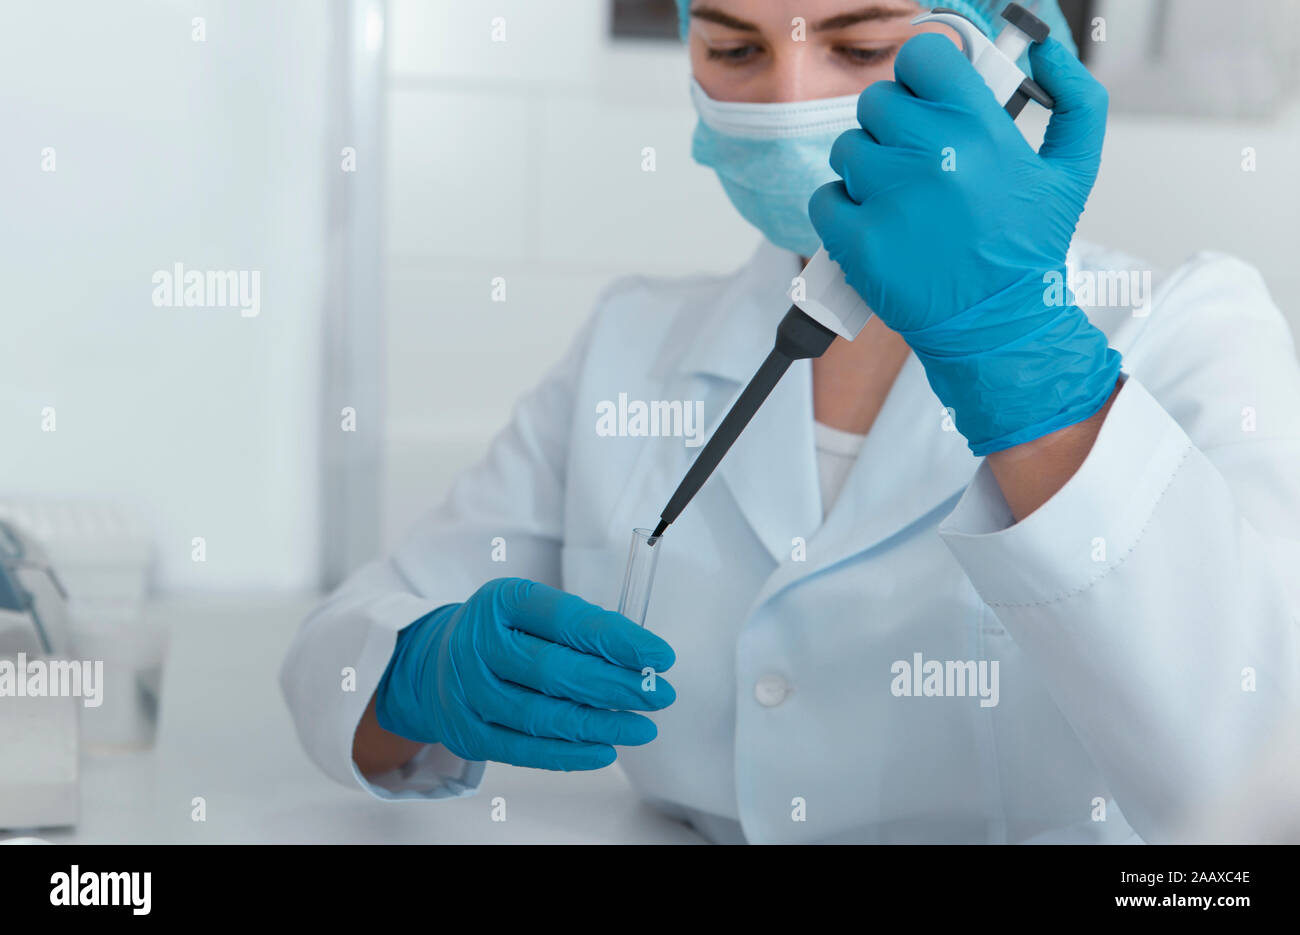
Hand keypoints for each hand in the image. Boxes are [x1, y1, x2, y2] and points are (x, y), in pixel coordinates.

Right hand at [375, 577, 675, 770]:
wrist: (433, 662)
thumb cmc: (502, 631)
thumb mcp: (532, 608)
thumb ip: (581, 627)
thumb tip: (642, 659)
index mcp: (502, 600)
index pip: (568, 620)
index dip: (618, 640)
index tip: (660, 656)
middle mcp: (479, 644)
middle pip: (556, 671)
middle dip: (617, 686)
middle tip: (659, 695)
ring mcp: (469, 692)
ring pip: (542, 715)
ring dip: (601, 724)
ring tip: (643, 727)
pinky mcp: (469, 733)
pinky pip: (525, 750)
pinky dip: (570, 754)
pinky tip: (606, 749)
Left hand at [809, 34, 1120, 454]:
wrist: (997, 327)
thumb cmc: (1028, 251)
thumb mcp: (1074, 169)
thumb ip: (1074, 97)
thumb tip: (1045, 48)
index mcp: (979, 128)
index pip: (921, 56)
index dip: (920, 74)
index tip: (926, 97)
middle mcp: (930, 156)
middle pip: (876, 101)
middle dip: (893, 126)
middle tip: (916, 159)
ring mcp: (888, 198)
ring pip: (847, 148)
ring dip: (866, 168)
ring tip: (900, 199)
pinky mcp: (856, 240)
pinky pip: (825, 198)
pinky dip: (842, 210)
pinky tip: (875, 225)